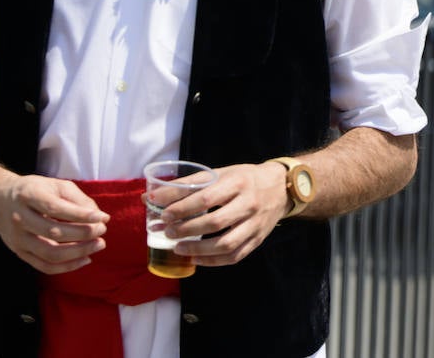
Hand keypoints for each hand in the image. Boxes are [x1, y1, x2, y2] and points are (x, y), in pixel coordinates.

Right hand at [0, 174, 109, 274]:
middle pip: (54, 232)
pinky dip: (66, 266)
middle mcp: (19, 218)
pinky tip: (84, 259)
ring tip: (98, 245)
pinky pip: (44, 266)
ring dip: (78, 252)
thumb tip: (99, 217)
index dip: (82, 215)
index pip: (57, 208)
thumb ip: (77, 198)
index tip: (103, 217)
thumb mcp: (54, 185)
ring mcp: (18, 238)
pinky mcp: (19, 252)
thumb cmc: (33, 190)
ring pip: (49, 252)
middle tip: (102, 231)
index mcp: (28, 196)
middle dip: (83, 234)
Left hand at [166, 161, 288, 266]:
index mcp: (238, 183)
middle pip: (215, 222)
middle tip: (168, 231)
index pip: (206, 197)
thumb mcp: (221, 173)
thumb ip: (189, 185)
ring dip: (198, 249)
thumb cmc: (244, 178)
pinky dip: (213, 261)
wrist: (281, 188)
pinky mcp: (257, 239)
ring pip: (225, 244)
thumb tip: (152, 197)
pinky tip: (196, 259)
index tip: (163, 213)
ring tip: (178, 248)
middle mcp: (249, 204)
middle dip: (187, 229)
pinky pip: (235, 256)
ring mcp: (255, 224)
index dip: (182, 208)